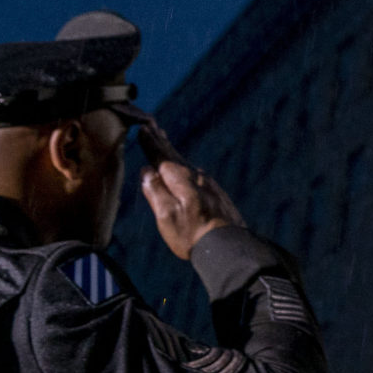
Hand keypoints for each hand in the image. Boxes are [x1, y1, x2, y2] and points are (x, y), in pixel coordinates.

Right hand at [137, 121, 244, 260]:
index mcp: (182, 180)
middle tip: (153, 127)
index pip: (162, 157)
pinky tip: (186, 167)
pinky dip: (185, 165)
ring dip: (173, 152)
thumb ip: (155, 192)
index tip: (143, 129)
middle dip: (162, 142)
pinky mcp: (216, 193)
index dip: (151, 144)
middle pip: (174, 156)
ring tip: (165, 141)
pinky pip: (196, 173)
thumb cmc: (192, 235)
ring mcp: (208, 184)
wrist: (228, 246)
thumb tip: (147, 171)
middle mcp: (197, 177)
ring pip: (186, 163)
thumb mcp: (166, 216)